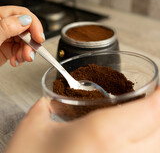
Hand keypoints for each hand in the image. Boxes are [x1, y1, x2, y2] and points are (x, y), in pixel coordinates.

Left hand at [0, 6, 44, 65]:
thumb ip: (8, 26)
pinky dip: (22, 57)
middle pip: (27, 29)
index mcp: (0, 16)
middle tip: (30, 53)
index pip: (23, 13)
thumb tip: (26, 20)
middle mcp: (4, 25)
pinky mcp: (6, 49)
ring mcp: (5, 38)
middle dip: (31, 42)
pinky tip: (17, 60)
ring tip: (23, 58)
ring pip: (26, 41)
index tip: (39, 37)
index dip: (34, 25)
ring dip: (28, 51)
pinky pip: (20, 50)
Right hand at [5, 87, 159, 152]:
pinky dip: (145, 149)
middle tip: (152, 103)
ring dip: (154, 134)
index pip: (150, 111)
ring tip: (145, 122)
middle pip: (159, 132)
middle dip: (158, 114)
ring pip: (155, 151)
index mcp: (102, 134)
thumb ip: (46, 107)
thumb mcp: (33, 129)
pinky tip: (133, 144)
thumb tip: (51, 103)